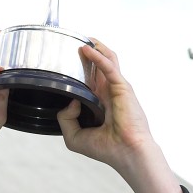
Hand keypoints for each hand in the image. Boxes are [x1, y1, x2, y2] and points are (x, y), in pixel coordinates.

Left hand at [56, 40, 181, 192]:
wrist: (127, 154)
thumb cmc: (107, 149)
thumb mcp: (74, 137)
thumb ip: (65, 119)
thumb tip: (69, 99)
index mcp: (100, 104)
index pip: (91, 80)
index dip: (81, 69)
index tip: (66, 61)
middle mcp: (109, 93)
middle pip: (98, 66)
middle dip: (88, 53)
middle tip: (73, 42)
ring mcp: (117, 89)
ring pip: (108, 60)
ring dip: (96, 48)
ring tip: (83, 37)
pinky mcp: (122, 87)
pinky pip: (109, 67)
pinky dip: (98, 56)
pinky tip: (87, 49)